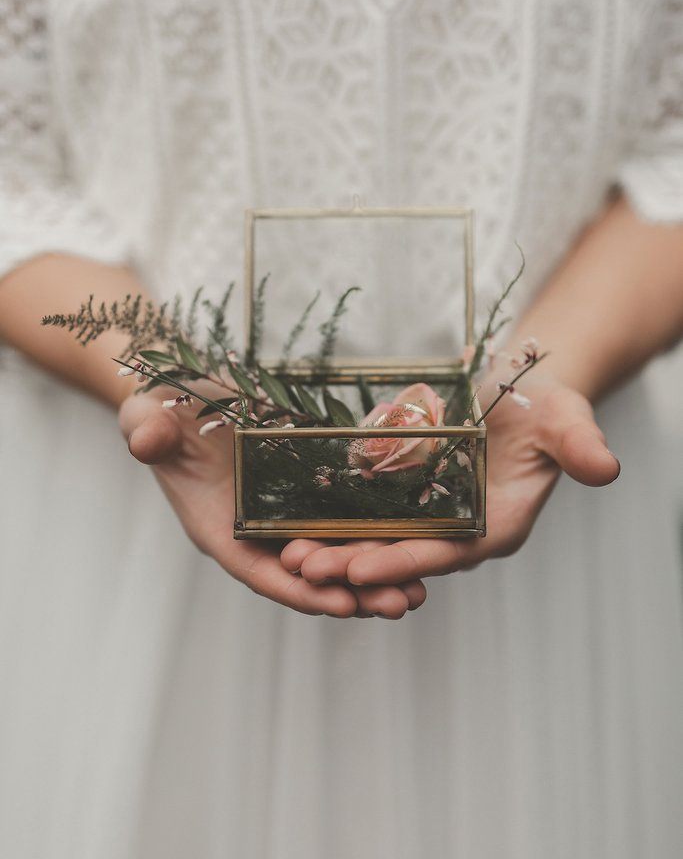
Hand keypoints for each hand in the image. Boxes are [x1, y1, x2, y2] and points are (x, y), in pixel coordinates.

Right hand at [118, 381, 426, 617]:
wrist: (183, 394)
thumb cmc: (161, 410)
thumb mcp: (147, 416)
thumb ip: (146, 431)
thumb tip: (145, 439)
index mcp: (218, 528)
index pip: (259, 570)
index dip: (300, 590)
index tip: (341, 604)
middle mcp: (254, 530)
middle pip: (306, 574)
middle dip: (353, 592)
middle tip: (402, 604)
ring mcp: (282, 512)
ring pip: (331, 553)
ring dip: (373, 573)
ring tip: (421, 589)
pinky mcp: (305, 488)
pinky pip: (342, 517)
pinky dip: (374, 533)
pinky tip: (414, 539)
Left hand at [280, 373, 619, 589]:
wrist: (524, 388)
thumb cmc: (547, 404)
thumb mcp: (566, 419)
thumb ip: (579, 445)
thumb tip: (605, 467)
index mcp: (497, 526)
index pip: (448, 553)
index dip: (405, 561)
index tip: (360, 568)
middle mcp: (461, 530)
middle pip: (403, 554)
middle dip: (354, 564)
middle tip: (304, 567)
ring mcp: (432, 514)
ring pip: (379, 539)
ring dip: (336, 548)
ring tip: (288, 552)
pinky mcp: (410, 494)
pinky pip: (369, 513)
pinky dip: (337, 519)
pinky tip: (298, 519)